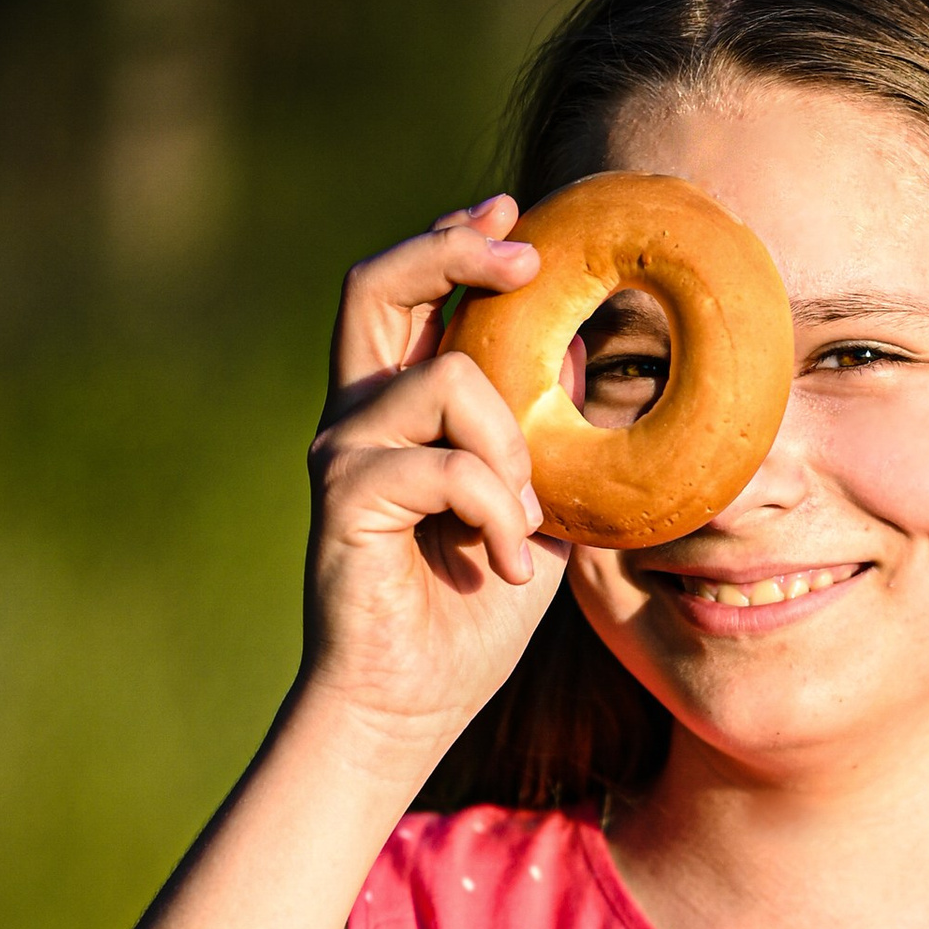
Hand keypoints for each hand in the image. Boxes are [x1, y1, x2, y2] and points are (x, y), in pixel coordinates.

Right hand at [292, 196, 567, 769]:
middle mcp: (357, 415)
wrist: (406, 708)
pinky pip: (445, 466)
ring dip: (512, 446)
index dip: (455, 243)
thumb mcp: (533, 511)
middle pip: (376, 282)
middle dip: (452, 248)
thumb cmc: (467, 617)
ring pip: (446, 381)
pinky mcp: (344, 498)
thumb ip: (548, 439)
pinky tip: (507, 565)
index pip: (409, 294)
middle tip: (524, 256)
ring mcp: (344, 452)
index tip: (514, 220)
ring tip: (525, 521)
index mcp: (395, 408)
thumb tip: (584, 354)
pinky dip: (496, 511)